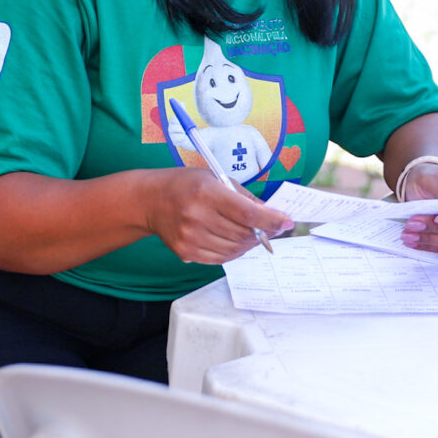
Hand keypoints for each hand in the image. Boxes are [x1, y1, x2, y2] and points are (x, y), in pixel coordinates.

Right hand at [146, 169, 293, 264]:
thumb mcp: (214, 178)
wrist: (149, 200)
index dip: (272, 220)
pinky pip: (220, 258)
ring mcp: (190, 237)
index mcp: (207, 193)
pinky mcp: (186, 252)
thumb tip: (271, 215)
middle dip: (263, 232)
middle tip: (272, 227)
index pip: (248, 213)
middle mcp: (197, 217)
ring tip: (252, 234)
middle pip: (243, 234)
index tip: (287, 222)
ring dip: (250, 243)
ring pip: (234, 249)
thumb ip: (243, 197)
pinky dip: (234, 252)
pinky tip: (235, 241)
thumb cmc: (186, 185)